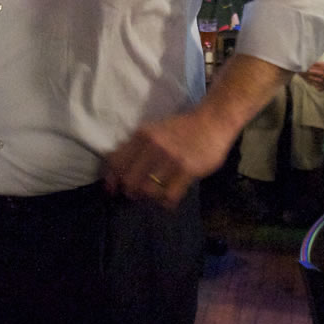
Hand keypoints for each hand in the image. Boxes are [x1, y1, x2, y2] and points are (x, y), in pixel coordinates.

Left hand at [103, 108, 233, 207]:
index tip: (112, 189)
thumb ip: (138, 146)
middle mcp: (153, 146)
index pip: (116, 161)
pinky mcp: (187, 169)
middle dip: (131, 192)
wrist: (212, 121)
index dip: (111, 179)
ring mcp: (171, 158)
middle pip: (129, 180)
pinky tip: (168, 200)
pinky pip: (169, 195)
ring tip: (155, 196)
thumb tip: (118, 169)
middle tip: (137, 194)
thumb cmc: (182, 128)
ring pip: (148, 190)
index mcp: (142, 135)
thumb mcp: (155, 130)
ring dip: (149, 198)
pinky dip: (166, 202)